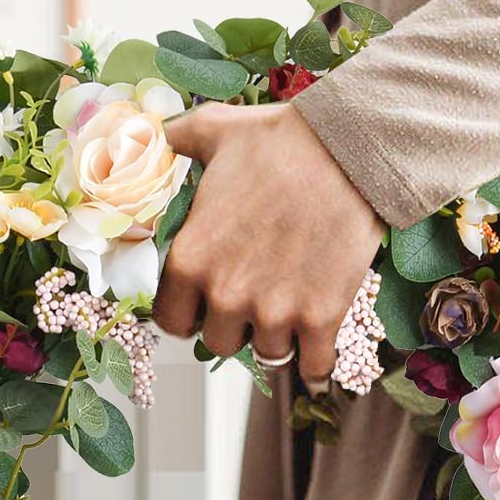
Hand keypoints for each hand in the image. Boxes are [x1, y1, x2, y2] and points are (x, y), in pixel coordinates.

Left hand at [153, 101, 382, 385]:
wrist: (350, 148)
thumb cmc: (280, 139)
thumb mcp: (212, 130)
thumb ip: (173, 141)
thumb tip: (149, 135)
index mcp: (191, 259)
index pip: (172, 321)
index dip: (188, 312)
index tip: (204, 303)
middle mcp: (227, 295)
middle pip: (219, 342)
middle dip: (234, 325)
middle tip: (253, 300)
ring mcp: (275, 311)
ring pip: (266, 354)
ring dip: (276, 338)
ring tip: (289, 312)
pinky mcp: (320, 318)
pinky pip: (312, 368)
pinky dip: (315, 366)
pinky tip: (317, 356)